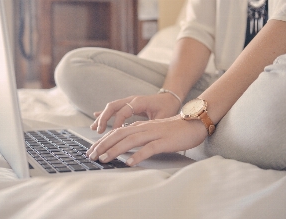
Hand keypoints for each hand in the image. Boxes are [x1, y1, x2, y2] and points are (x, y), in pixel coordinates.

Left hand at [86, 115, 207, 166]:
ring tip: (104, 159)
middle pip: (119, 135)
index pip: (117, 132)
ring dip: (115, 150)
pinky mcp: (164, 141)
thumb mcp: (152, 131)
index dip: (102, 141)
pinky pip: (149, 148)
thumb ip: (139, 136)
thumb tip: (124, 146)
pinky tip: (129, 162)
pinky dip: (138, 155)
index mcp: (140, 126)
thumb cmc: (173, 130)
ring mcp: (154, 134)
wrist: (193, 123)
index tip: (92, 151)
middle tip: (91, 156)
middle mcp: (144, 128)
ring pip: (130, 140)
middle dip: (103, 145)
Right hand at [91, 93, 181, 133]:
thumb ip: (151, 125)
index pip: (124, 111)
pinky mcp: (128, 104)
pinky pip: (114, 108)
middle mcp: (132, 100)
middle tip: (98, 131)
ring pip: (111, 107)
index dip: (117, 122)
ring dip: (102, 117)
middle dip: (104, 119)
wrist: (170, 97)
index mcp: (140, 102)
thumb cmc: (168, 108)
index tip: (114, 134)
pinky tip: (96, 118)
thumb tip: (142, 136)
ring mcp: (129, 101)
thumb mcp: (162, 117)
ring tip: (94, 129)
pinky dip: (104, 114)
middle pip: (113, 106)